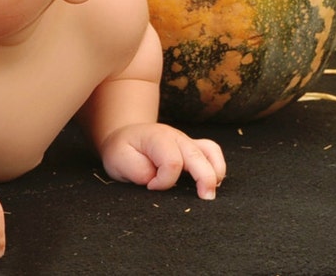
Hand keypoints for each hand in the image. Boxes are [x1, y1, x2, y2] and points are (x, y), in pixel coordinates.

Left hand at [98, 123, 226, 199]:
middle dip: (204, 179)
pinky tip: (212, 183)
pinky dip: (217, 167)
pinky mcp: (193, 148)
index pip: (172, 162)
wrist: (124, 136)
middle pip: (197, 157)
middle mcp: (176, 137)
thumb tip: (156, 181)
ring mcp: (186, 141)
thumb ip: (137, 171)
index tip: (150, 187)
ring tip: (209, 192)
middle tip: (205, 199)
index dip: (164, 181)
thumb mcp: (118, 160)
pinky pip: (212, 152)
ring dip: (215, 172)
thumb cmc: (122, 151)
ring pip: (211, 152)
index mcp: (157, 138)